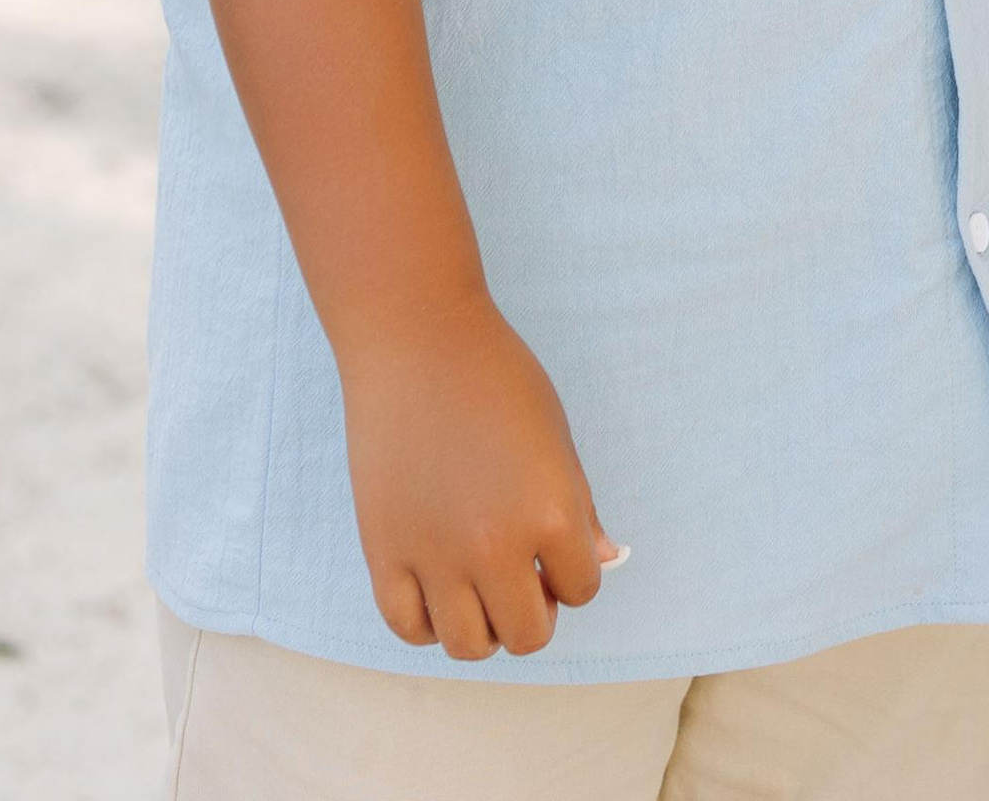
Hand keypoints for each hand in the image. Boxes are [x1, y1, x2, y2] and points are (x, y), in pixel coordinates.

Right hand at [341, 298, 619, 659]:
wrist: (419, 343)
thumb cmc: (498, 379)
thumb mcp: (557, 438)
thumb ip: (581, 508)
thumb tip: (603, 561)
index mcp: (552, 513)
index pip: (582, 588)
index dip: (574, 571)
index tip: (557, 548)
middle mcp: (496, 547)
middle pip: (527, 635)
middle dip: (534, 610)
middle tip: (522, 574)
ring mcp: (435, 556)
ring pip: (469, 645)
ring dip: (484, 627)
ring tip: (481, 587)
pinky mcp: (384, 554)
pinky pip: (409, 627)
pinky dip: (428, 623)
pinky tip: (439, 590)